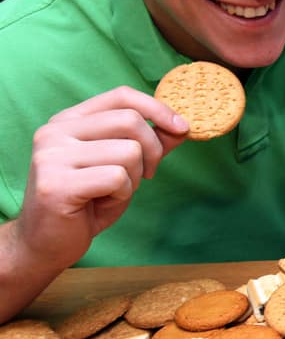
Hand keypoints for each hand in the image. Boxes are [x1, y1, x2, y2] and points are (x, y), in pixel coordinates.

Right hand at [13, 86, 187, 269]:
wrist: (47, 243)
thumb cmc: (88, 202)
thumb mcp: (123, 166)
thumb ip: (149, 143)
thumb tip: (182, 126)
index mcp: (69, 120)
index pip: (121, 96)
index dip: (157, 108)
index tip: (181, 128)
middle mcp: (55, 132)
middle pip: (131, 120)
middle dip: (153, 151)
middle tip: (145, 175)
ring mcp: (52, 157)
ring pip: (128, 151)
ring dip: (134, 178)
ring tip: (111, 192)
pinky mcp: (56, 184)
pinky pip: (116, 178)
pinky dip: (122, 195)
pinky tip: (101, 203)